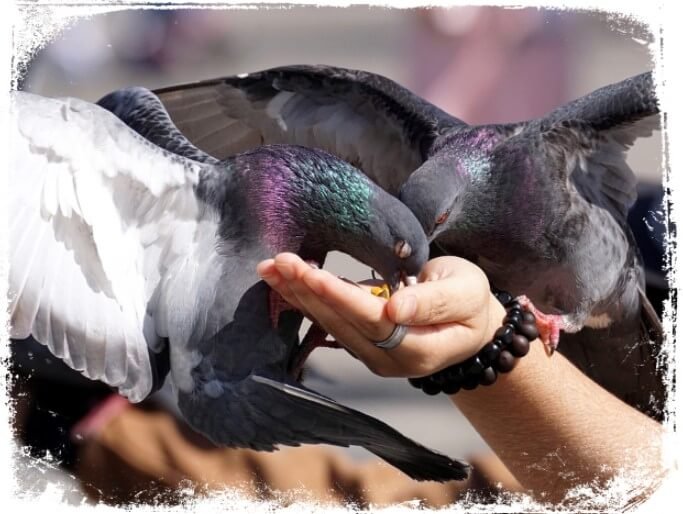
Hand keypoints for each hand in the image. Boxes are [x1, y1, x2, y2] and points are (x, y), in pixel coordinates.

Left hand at [257, 253, 505, 377]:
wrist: (470, 325)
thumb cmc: (471, 302)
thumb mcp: (467, 294)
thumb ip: (434, 303)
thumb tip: (395, 309)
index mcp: (418, 349)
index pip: (371, 321)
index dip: (340, 297)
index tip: (311, 274)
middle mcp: (389, 359)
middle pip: (341, 324)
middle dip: (307, 291)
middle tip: (278, 262)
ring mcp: (372, 355)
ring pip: (328, 325)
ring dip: (298, 296)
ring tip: (271, 268)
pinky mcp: (361, 344)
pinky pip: (329, 322)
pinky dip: (306, 300)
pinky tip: (284, 282)